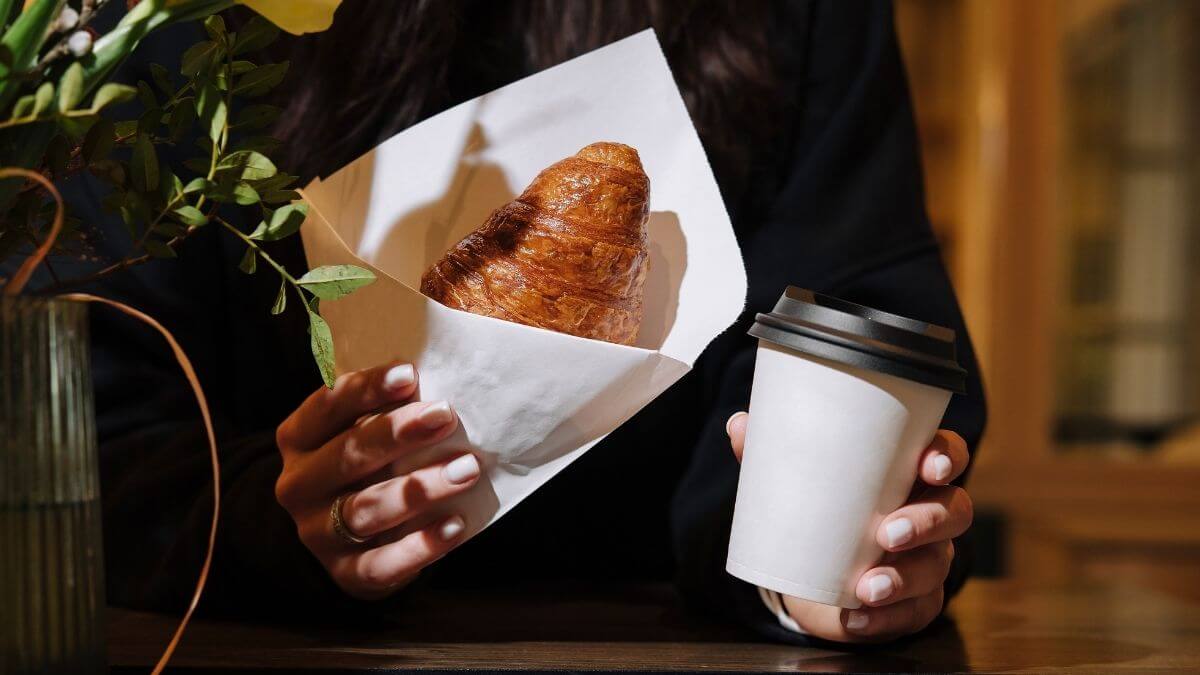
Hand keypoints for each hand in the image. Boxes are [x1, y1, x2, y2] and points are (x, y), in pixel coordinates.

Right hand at [274, 362, 480, 599]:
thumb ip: (378, 410)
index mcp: (297, 440)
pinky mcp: (345, 573)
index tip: (410, 374)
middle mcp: (299, 485)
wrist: (337, 541)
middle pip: (348, 455)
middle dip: (398, 434)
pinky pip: (383, 562)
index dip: (367, 389)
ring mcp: (318, 533)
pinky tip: (456, 525)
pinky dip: (421, 545)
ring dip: (419, 489)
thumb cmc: (361, 468)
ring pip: (366, 509)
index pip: (327, 406)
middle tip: (445, 414)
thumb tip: (434, 375)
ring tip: (467, 469)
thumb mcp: (353, 434)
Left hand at [726, 412, 972, 641]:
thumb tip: (737, 424)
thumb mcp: (797, 479)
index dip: (946, 457)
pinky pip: (912, 613)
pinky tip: (858, 618)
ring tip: (866, 588)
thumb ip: (770, 451)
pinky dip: (884, 619)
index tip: (928, 466)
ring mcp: (928, 560)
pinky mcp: (915, 603)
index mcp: (908, 473)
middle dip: (926, 522)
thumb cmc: (821, 509)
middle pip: (956, 512)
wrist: (815, 574)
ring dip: (902, 578)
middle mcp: (930, 514)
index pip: (946, 455)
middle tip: (885, 533)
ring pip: (936, 567)